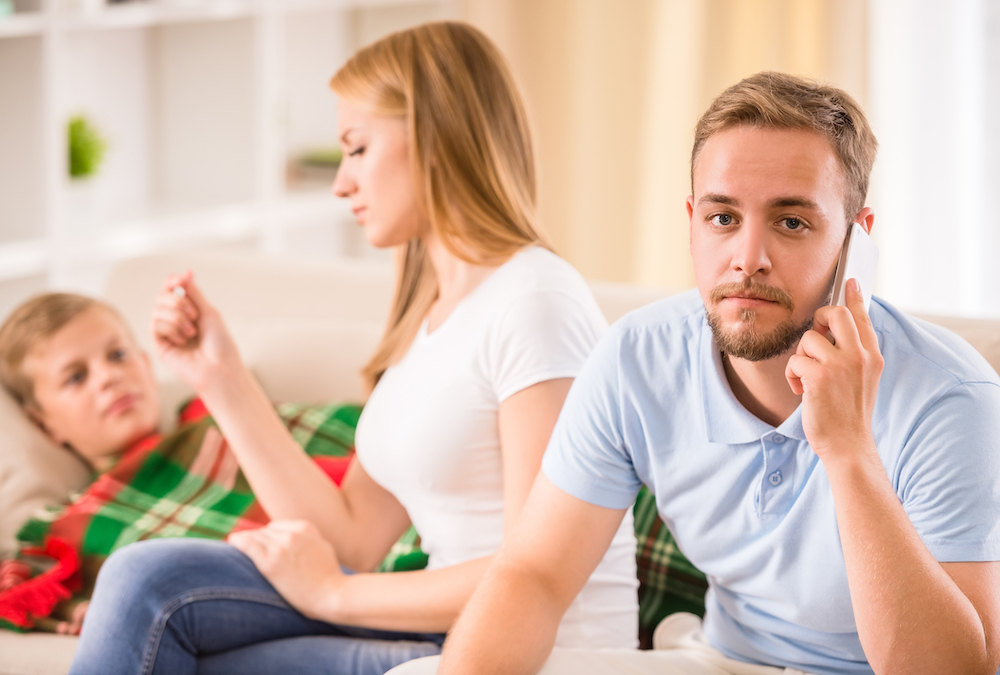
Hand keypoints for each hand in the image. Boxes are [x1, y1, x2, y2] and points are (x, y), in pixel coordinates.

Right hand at [150, 271, 241, 391]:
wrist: (219, 367)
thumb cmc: (219, 343)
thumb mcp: (209, 312)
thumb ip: (194, 294)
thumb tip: (185, 274)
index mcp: (188, 310)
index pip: (172, 289)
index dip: (173, 282)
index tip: (181, 279)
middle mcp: (175, 319)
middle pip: (162, 296)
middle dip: (177, 300)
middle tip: (194, 314)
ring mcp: (166, 331)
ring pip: (158, 309)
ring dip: (177, 317)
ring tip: (192, 331)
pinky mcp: (160, 344)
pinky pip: (156, 325)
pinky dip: (172, 329)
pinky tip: (183, 340)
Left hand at [228, 520, 345, 619]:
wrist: (333, 595)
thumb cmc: (329, 577)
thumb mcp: (323, 548)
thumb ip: (308, 539)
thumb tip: (293, 539)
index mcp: (305, 528)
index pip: (276, 526)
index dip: (267, 536)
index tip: (260, 545)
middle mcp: (292, 534)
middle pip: (264, 532)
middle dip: (256, 540)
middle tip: (246, 549)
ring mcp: (281, 547)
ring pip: (255, 537)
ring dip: (246, 542)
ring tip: (236, 547)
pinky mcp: (271, 562)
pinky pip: (248, 545)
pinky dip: (237, 541)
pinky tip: (231, 541)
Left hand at [785, 278, 883, 460]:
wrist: (849, 445)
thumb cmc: (849, 414)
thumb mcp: (862, 380)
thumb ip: (854, 355)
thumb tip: (836, 331)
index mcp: (872, 356)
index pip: (863, 318)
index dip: (854, 297)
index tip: (851, 280)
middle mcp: (860, 356)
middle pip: (835, 313)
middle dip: (819, 318)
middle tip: (815, 335)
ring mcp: (841, 365)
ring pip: (808, 338)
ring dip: (801, 358)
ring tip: (807, 379)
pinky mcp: (820, 377)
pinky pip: (795, 361)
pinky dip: (792, 376)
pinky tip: (801, 391)